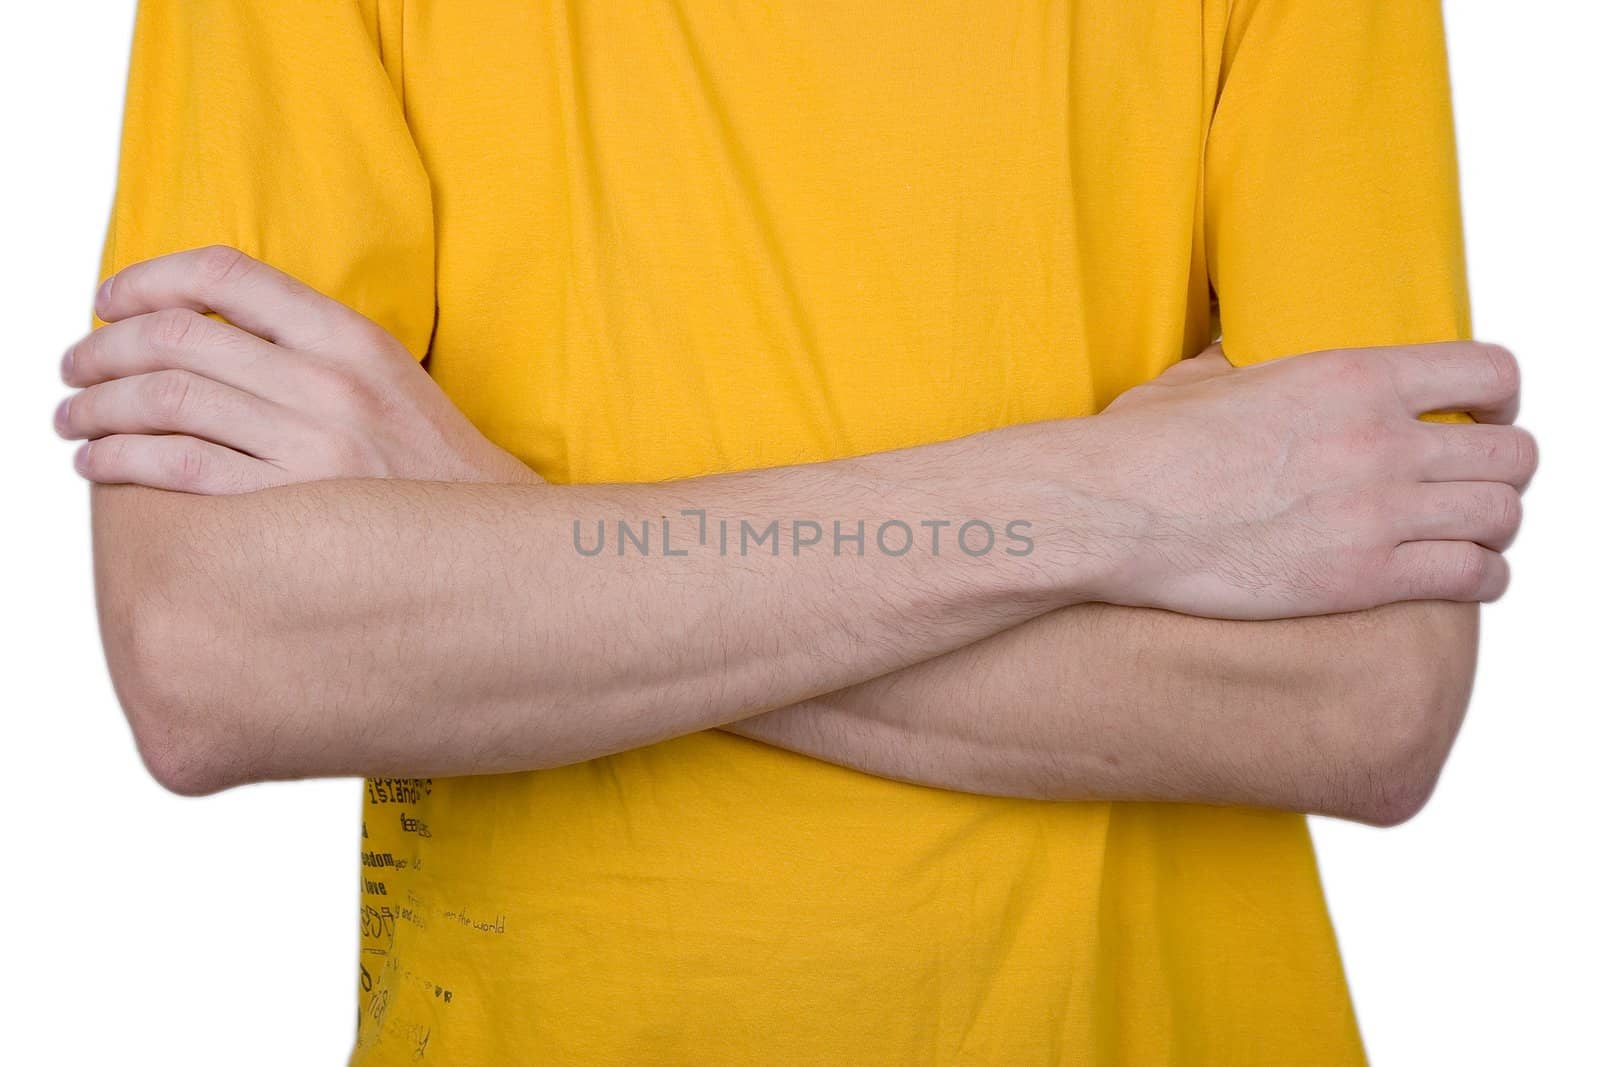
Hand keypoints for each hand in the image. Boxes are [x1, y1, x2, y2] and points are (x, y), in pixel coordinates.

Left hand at [56, 246, 537, 492]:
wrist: (491, 544)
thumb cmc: (431, 465)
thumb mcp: (389, 375)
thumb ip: (309, 342)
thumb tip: (203, 326)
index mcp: (353, 338)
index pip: (229, 276)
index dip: (151, 278)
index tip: (110, 298)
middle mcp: (330, 384)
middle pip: (179, 339)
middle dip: (103, 348)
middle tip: (75, 365)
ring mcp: (313, 447)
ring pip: (167, 403)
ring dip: (98, 407)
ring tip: (72, 419)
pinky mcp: (293, 508)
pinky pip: (181, 470)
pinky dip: (122, 462)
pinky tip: (99, 464)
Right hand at [1083, 342, 1535, 618]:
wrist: (1111, 514)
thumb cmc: (1141, 448)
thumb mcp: (1203, 377)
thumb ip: (1251, 364)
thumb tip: (1237, 351)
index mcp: (1352, 377)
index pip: (1490, 373)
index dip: (1500, 399)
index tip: (1483, 417)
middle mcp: (1380, 440)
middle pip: (1513, 453)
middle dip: (1502, 469)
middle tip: (1469, 484)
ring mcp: (1377, 512)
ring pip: (1503, 516)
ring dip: (1492, 526)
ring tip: (1467, 535)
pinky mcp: (1361, 578)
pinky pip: (1473, 576)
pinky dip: (1481, 578)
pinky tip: (1459, 576)